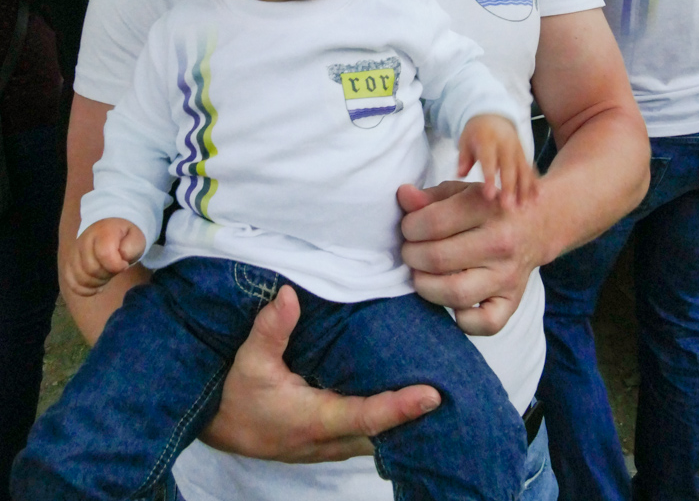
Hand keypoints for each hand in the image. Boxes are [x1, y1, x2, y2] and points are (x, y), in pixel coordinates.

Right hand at [67, 218, 145, 297]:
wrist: (111, 226)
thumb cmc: (125, 236)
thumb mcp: (136, 238)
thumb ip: (131, 248)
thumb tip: (120, 257)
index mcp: (103, 231)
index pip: (104, 255)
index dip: (116, 265)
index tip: (124, 264)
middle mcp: (84, 240)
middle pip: (91, 269)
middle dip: (107, 275)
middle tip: (116, 270)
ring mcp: (74, 252)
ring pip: (80, 278)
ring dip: (96, 283)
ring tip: (106, 276)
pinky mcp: (70, 262)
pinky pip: (71, 281)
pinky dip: (84, 289)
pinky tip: (96, 286)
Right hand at [201, 285, 440, 461]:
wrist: (210, 424)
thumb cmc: (231, 395)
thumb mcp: (247, 360)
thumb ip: (270, 329)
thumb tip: (288, 294)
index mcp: (313, 419)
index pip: (366, 416)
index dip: (401, 407)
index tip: (433, 395)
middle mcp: (326, 439)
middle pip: (381, 434)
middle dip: (412, 417)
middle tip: (448, 389)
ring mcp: (326, 444)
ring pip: (373, 438)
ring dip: (398, 419)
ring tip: (430, 388)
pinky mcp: (323, 439)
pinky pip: (362, 433)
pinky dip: (382, 417)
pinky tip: (396, 393)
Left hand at [398, 181, 543, 336]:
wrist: (538, 224)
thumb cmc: (490, 207)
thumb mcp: (463, 192)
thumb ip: (430, 197)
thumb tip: (403, 196)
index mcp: (487, 208)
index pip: (432, 223)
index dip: (409, 227)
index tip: (409, 228)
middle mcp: (500, 242)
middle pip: (437, 258)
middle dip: (412, 255)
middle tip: (411, 251)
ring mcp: (507, 275)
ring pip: (455, 293)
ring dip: (426, 286)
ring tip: (422, 273)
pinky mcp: (512, 301)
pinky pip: (484, 324)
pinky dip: (462, 319)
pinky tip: (451, 300)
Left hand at [458, 114, 537, 206]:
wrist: (494, 116)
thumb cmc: (476, 134)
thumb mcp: (465, 141)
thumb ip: (463, 158)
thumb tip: (460, 174)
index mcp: (488, 140)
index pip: (489, 160)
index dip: (489, 178)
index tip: (489, 196)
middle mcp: (505, 145)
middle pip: (509, 168)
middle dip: (509, 188)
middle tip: (508, 207)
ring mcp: (517, 149)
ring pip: (523, 170)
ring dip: (524, 190)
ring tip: (524, 208)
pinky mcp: (525, 154)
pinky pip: (531, 169)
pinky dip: (535, 184)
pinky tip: (538, 199)